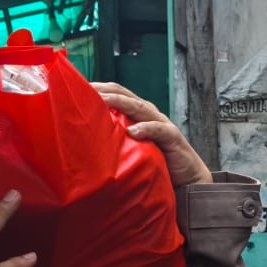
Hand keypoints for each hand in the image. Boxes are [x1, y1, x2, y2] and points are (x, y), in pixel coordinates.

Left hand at [93, 82, 213, 188]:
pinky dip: (145, 128)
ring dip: (120, 102)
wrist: (188, 180)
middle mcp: (149, 114)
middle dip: (106, 90)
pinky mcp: (172, 138)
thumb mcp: (133, 150)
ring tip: (102, 100)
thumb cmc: (157, 164)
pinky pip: (158, 130)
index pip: (118, 95)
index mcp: (139, 115)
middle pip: (126, 95)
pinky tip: (133, 131)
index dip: (100, 89)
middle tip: (86, 88)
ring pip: (139, 107)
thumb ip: (117, 142)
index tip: (78, 86)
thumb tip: (88, 143)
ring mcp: (161, 124)